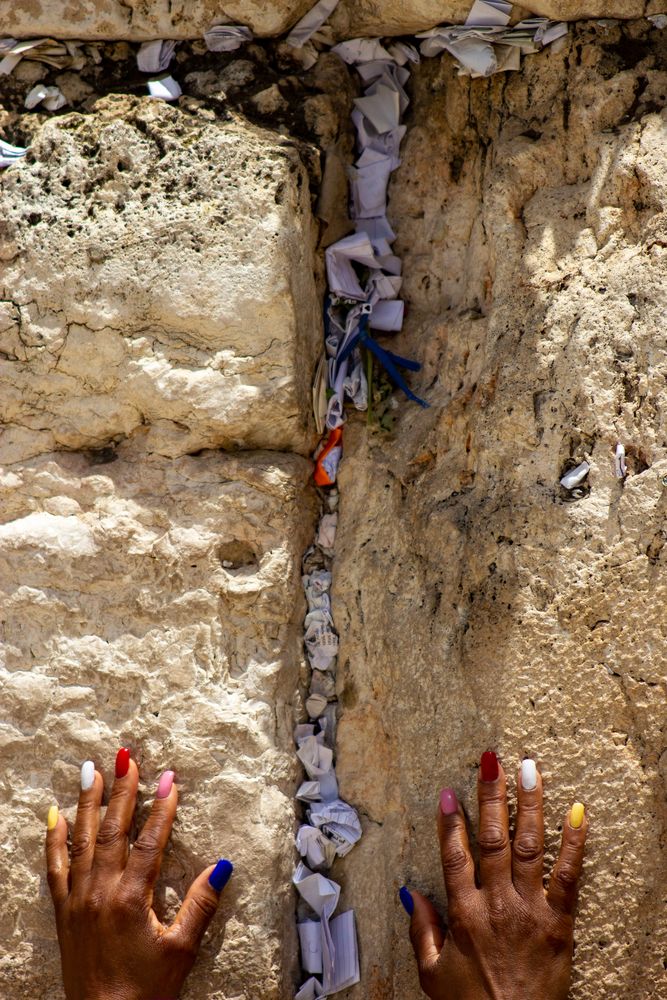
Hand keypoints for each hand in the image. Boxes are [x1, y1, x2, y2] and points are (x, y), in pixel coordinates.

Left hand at [45, 749, 232, 999]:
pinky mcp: (64, 913)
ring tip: (92, 770)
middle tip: (127, 757)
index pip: (149, 840)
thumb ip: (201, 904)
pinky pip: (54, 867)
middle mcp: (100, 892)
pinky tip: (54, 815)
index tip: (169, 777)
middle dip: (122, 791)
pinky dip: (54, 839)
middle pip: (112, 830)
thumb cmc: (146, 991)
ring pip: (81, 840)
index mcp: (131, 898)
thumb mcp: (181, 948)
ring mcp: (78, 900)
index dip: (161, 807)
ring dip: (87, 803)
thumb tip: (222, 866)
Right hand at [401, 752, 587, 999]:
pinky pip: (568, 875)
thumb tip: (413, 893)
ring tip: (529, 769)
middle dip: (491, 796)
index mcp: (464, 914)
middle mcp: (496, 904)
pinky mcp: (559, 921)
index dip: (450, 821)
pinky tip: (577, 811)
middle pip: (492, 839)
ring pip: (528, 846)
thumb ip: (422, 930)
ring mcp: (530, 909)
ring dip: (529, 804)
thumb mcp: (432, 974)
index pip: (454, 855)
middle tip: (491, 760)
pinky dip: (574, 842)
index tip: (449, 791)